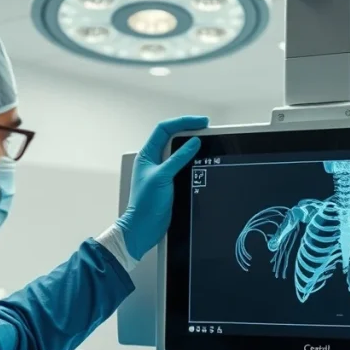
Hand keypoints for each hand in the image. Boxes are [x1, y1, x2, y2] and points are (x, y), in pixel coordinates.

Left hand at [116, 115, 208, 259]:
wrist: (143, 228)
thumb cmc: (144, 205)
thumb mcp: (163, 177)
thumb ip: (178, 158)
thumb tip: (193, 142)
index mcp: (147, 155)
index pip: (164, 129)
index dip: (183, 122)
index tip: (200, 122)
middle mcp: (153, 160)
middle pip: (172, 137)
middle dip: (189, 130)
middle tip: (205, 128)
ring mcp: (162, 171)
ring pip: (179, 151)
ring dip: (191, 145)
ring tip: (205, 141)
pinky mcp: (170, 182)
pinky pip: (183, 165)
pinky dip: (192, 160)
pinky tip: (201, 160)